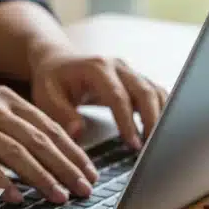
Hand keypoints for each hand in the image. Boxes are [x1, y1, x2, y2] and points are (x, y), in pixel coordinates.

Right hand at [0, 86, 98, 202]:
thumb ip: (11, 126)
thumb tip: (45, 153)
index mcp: (5, 99)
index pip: (49, 127)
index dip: (73, 151)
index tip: (89, 171)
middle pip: (39, 141)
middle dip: (66, 167)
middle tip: (83, 188)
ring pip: (17, 153)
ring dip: (42, 177)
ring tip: (58, 196)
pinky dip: (3, 182)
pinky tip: (16, 196)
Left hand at [27, 49, 168, 149]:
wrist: (57, 61)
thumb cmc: (51, 80)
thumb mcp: (46, 96)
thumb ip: (60, 113)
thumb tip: (77, 131)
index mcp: (96, 68)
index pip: (118, 96)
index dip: (127, 121)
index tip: (133, 143)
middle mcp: (117, 66)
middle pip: (144, 90)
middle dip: (152, 119)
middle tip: (153, 147)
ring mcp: (129, 71)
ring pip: (155, 91)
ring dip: (161, 116)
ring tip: (159, 143)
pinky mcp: (135, 80)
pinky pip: (156, 94)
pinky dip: (162, 111)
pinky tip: (160, 131)